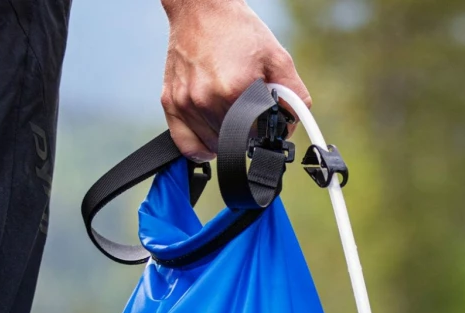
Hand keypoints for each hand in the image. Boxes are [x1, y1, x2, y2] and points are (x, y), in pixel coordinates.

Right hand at [160, 0, 310, 161]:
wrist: (201, 9)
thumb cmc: (239, 31)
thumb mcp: (278, 59)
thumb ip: (294, 96)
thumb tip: (291, 127)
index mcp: (234, 91)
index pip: (257, 137)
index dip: (267, 132)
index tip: (267, 120)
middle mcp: (205, 100)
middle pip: (234, 144)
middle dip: (247, 134)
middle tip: (248, 111)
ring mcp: (185, 103)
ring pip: (212, 147)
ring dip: (224, 139)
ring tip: (229, 111)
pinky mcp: (170, 102)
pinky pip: (186, 144)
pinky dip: (200, 146)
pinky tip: (212, 134)